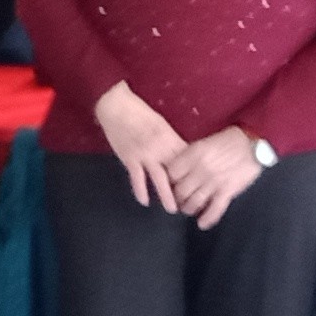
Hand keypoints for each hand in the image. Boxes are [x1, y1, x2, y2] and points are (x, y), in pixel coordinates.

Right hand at [93, 83, 185, 206]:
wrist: (116, 105)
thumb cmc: (139, 112)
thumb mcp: (160, 123)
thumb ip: (170, 140)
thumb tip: (180, 154)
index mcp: (170, 137)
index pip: (187, 160)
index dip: (194, 174)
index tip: (199, 186)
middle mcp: (161, 148)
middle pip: (177, 172)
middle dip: (184, 189)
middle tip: (190, 204)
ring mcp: (145, 154)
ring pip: (160, 179)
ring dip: (167, 196)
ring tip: (173, 209)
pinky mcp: (130, 158)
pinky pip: (137, 178)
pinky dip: (141, 191)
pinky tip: (145, 202)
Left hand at [164, 132, 261, 229]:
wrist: (252, 144)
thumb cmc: (228, 141)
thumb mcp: (203, 142)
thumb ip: (190, 156)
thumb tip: (177, 170)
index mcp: (193, 154)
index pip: (172, 174)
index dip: (170, 181)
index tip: (172, 184)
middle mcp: (200, 169)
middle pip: (180, 191)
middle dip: (177, 198)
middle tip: (179, 200)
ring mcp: (214, 182)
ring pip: (194, 202)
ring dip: (189, 209)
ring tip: (189, 209)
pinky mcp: (228, 191)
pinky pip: (214, 210)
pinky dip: (207, 219)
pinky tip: (202, 224)